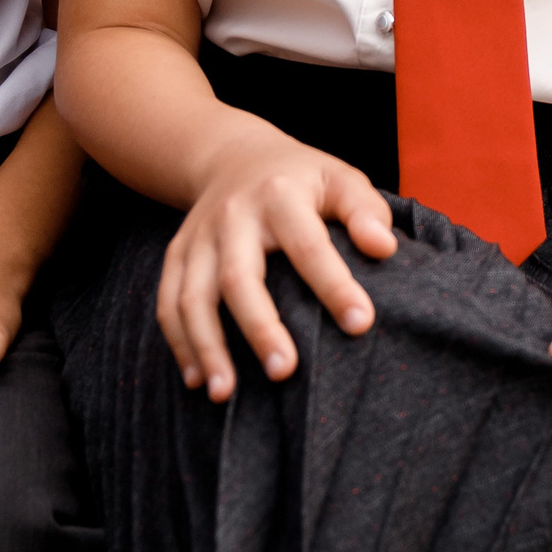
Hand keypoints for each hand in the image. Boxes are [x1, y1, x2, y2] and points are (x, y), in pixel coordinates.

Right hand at [156, 129, 395, 401]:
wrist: (234, 157)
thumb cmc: (303, 180)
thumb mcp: (340, 178)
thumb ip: (365, 209)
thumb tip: (384, 248)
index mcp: (281, 195)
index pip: (309, 245)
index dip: (334, 285)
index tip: (360, 324)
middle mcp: (232, 217)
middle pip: (238, 276)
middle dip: (259, 326)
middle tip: (284, 371)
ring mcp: (198, 238)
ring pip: (191, 297)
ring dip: (207, 346)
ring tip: (225, 394)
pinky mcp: (176, 255)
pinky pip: (168, 303)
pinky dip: (179, 344)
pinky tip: (197, 380)